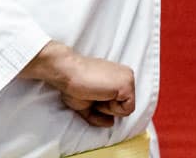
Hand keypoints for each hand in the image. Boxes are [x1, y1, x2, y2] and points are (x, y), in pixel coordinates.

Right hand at [19, 41, 135, 127]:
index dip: (104, 106)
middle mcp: (126, 75)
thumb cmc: (74, 85)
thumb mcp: (88, 103)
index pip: (120, 102)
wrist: (68, 73)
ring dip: (108, 108)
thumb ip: (100, 114)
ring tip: (96, 93)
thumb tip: (110, 122)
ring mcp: (128, 78)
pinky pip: (127, 109)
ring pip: (127, 109)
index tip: (92, 95)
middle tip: (93, 95)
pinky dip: (113, 109)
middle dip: (107, 108)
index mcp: (118, 76)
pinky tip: (102, 94)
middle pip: (125, 106)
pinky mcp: (127, 84)